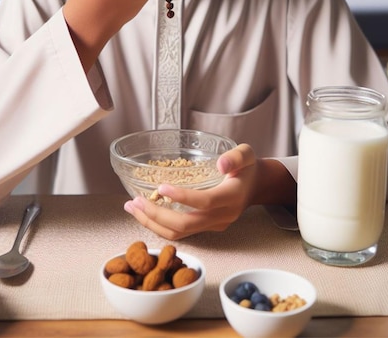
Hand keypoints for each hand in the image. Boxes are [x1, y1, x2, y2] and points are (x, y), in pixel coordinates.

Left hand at [123, 144, 257, 239]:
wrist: (256, 186)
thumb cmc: (248, 167)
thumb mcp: (247, 154)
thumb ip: (236, 157)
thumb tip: (222, 163)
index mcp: (231, 197)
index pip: (205, 202)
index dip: (182, 197)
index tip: (161, 188)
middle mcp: (222, 216)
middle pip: (186, 224)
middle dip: (157, 215)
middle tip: (135, 201)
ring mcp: (214, 225)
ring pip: (180, 233)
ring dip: (153, 223)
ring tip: (131, 208)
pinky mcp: (206, 228)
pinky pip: (181, 232)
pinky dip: (160, 225)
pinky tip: (144, 213)